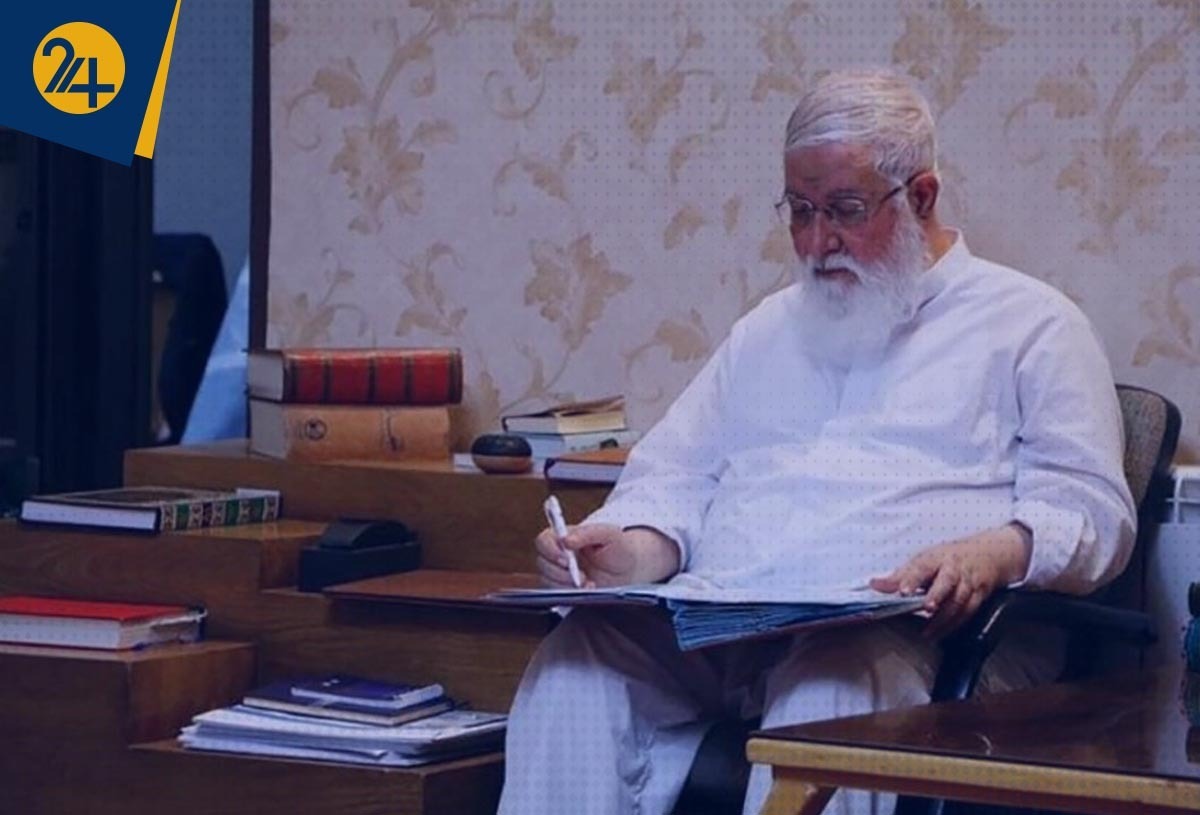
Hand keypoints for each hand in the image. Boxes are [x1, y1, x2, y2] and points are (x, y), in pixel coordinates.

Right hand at [534, 523, 679, 587]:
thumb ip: (588, 532)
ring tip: (588, 585)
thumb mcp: (609, 534)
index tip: (566, 560)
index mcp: (563, 537)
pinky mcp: (564, 592)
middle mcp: (557, 556)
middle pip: (542, 564)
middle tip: (581, 577)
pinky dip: (571, 596)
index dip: (550, 550)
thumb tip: (566, 540)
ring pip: (547, 582)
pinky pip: (557, 597)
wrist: (630, 570)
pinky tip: (587, 593)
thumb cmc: (618, 547)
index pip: (543, 541)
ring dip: (566, 586)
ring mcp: (559, 575)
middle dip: (561, 573)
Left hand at [869, 524, 1031, 639]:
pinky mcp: (979, 595)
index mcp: (935, 558)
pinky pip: (968, 612)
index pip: (921, 567)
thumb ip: (900, 576)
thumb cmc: (948, 559)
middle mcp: (953, 569)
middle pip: (946, 582)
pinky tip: (941, 633)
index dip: (911, 579)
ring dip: (943, 617)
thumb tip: (874, 584)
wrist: (987, 554)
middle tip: (926, 608)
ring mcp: (968, 582)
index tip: (902, 591)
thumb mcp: (923, 560)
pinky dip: (954, 624)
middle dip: (936, 595)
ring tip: (928, 632)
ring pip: (958, 600)